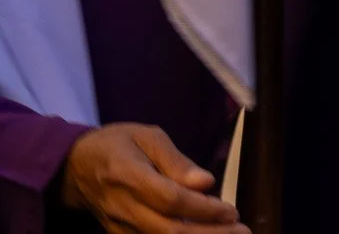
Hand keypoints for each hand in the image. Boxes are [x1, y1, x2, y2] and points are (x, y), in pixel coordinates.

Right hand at [58, 124, 246, 233]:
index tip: (231, 211)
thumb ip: (177, 160)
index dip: (202, 209)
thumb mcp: (148, 137)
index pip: (169, 199)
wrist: (74, 166)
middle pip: (167, 230)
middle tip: (242, 232)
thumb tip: (206, 182)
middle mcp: (122, 206)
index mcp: (128, 174)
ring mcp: (117, 225)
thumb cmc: (117, 144)